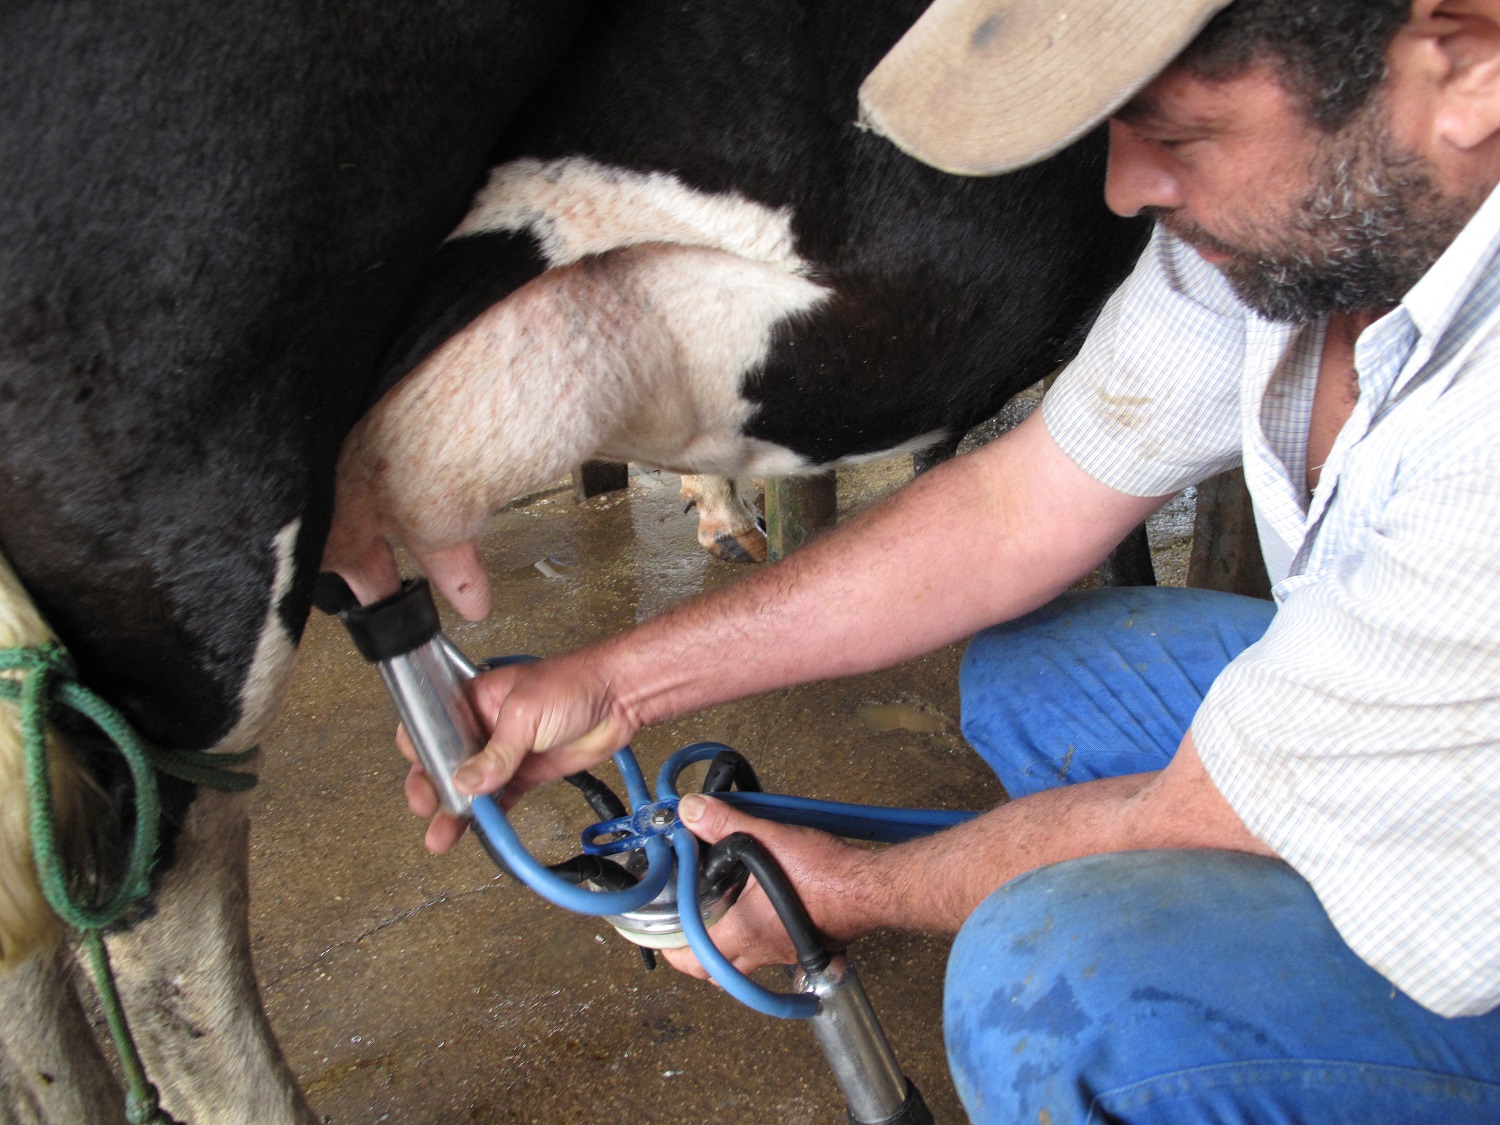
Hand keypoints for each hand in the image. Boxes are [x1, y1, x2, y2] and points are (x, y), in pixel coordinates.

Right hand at [397, 648, 639, 851]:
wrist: (619, 697)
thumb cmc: (573, 683)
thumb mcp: (525, 713)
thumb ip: (496, 751)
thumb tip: (465, 782)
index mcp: (476, 701)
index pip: (435, 726)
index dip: (421, 751)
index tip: (421, 775)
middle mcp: (486, 727)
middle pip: (448, 762)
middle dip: (433, 788)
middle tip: (427, 809)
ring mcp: (507, 752)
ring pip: (473, 786)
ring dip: (458, 811)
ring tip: (442, 837)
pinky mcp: (529, 772)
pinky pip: (502, 798)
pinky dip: (490, 816)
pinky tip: (479, 832)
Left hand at [661, 794, 873, 977]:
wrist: (872, 887)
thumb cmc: (826, 873)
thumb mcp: (766, 838)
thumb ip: (724, 823)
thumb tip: (690, 811)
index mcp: (746, 932)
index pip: (696, 961)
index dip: (673, 953)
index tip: (661, 937)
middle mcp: (764, 951)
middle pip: (719, 972)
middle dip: (698, 957)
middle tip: (686, 932)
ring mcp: (788, 953)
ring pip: (748, 963)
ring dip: (730, 949)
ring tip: (721, 916)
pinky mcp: (808, 946)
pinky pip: (777, 953)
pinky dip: (762, 940)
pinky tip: (765, 912)